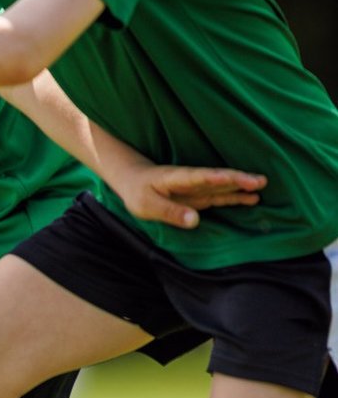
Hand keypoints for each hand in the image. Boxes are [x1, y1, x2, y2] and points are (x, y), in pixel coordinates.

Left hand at [112, 165, 266, 230]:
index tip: (230, 178)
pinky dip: (236, 197)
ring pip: (223, 186)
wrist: (134, 180)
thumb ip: (169, 212)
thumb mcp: (146, 205)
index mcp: (176, 178)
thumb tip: (194, 221)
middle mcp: (192, 181)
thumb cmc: (138, 192)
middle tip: (259, 181)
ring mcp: (198, 188)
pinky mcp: (200, 195)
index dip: (214, 177)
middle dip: (237, 180)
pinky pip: (221, 196)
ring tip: (262, 185)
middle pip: (217, 179)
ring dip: (242, 186)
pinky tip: (253, 198)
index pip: (198, 177)